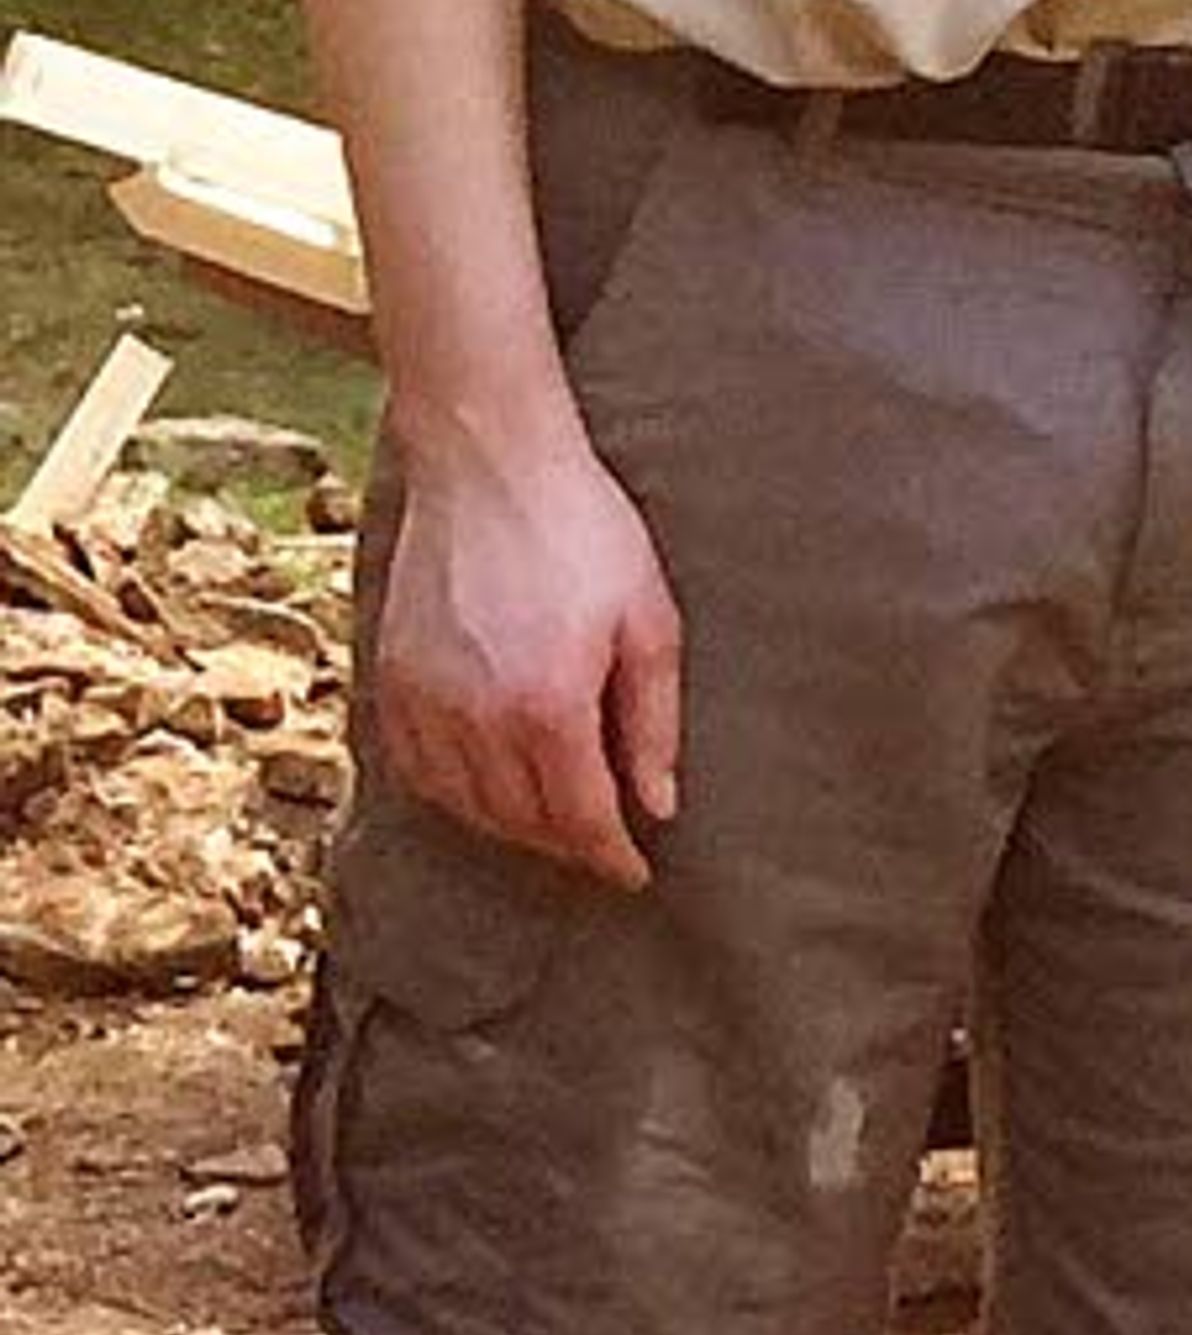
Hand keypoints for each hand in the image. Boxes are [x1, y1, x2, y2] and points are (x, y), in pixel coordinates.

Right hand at [372, 418, 681, 886]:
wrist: (488, 461)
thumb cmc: (582, 530)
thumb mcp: (649, 620)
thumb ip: (653, 722)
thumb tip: (658, 803)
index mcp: (548, 706)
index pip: (580, 818)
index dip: (611, 856)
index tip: (634, 872)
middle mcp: (476, 717)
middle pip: (523, 822)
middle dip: (567, 844)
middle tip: (599, 843)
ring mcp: (424, 699)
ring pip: (467, 805)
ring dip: (513, 826)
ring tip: (551, 820)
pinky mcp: (391, 677)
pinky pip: (417, 769)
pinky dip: (454, 792)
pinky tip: (484, 783)